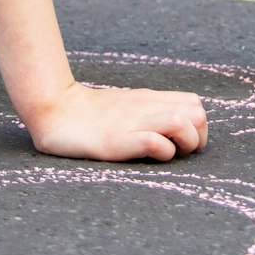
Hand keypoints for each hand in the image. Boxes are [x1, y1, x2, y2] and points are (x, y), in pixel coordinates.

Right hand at [23, 82, 208, 161]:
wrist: (56, 110)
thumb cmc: (90, 114)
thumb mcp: (124, 105)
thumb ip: (147, 110)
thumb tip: (173, 125)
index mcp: (148, 99)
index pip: (195, 104)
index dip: (198, 127)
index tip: (183, 143)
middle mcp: (146, 107)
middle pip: (198, 114)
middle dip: (197, 138)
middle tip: (179, 151)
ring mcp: (133, 122)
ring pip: (183, 124)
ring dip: (184, 145)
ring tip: (166, 154)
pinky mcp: (120, 139)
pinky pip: (155, 143)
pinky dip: (161, 152)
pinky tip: (147, 155)